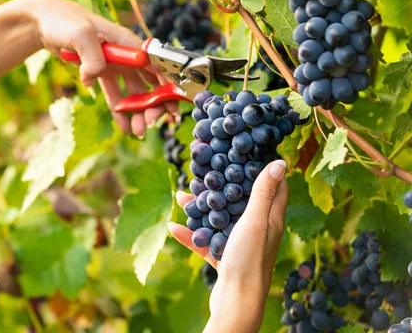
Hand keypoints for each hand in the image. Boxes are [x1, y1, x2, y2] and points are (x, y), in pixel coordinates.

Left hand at [26, 0, 177, 136]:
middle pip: (148, 81)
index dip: (167, 83)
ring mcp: (113, 63)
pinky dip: (119, 110)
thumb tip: (93, 78)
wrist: (42, 21)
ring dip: (138, 111)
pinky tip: (124, 126)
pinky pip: (114, 94)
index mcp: (126, 41)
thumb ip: (92, 57)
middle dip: (153, 103)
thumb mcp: (79, 34)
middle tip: (151, 123)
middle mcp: (124, 53)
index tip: (172, 104)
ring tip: (139, 131)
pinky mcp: (100, 71)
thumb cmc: (63, 20)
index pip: (156, 64)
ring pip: (133, 91)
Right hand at [168, 160, 288, 332]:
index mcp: (270, 218)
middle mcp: (257, 230)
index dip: (264, 168)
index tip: (246, 151)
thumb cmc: (250, 260)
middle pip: (241, 201)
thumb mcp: (255, 220)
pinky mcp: (225, 259)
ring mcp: (240, 245)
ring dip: (202, 208)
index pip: (275, 187)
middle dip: (224, 185)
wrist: (236, 302)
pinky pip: (207, 242)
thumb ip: (263, 192)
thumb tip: (280, 162)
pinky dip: (192, 235)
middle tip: (206, 170)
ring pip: (220, 220)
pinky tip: (173, 228)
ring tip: (183, 196)